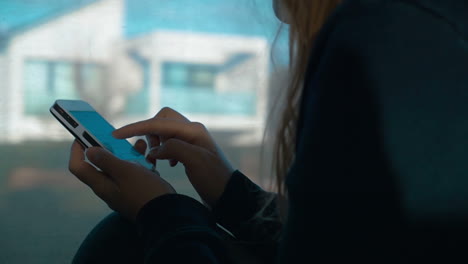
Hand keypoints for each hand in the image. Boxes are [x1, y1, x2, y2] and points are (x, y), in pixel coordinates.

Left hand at [69, 140, 175, 220]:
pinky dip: (140, 162)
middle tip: (116, 137)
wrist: (166, 213)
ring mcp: (122, 190)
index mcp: (101, 184)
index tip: (83, 135)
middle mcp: (108, 187)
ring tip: (139, 144)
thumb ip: (106, 160)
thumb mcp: (125, 171)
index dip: (76, 150)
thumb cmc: (144, 191)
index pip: (78, 166)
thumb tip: (88, 151)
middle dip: (107, 148)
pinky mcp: (136, 190)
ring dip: (127, 154)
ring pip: (119, 167)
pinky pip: (134, 172)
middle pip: (99, 165)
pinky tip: (149, 155)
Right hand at [113, 107, 234, 206]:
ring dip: (156, 142)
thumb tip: (156, 149)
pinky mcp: (190, 151)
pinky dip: (163, 150)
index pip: (158, 123)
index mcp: (193, 130)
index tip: (116, 134)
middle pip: (161, 119)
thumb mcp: (195, 161)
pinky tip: (167, 165)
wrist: (228, 194)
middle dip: (149, 132)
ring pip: (164, 131)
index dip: (136, 127)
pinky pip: (170, 142)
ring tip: (156, 160)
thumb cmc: (214, 179)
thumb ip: (174, 148)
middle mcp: (192, 131)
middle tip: (149, 151)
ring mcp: (191, 140)